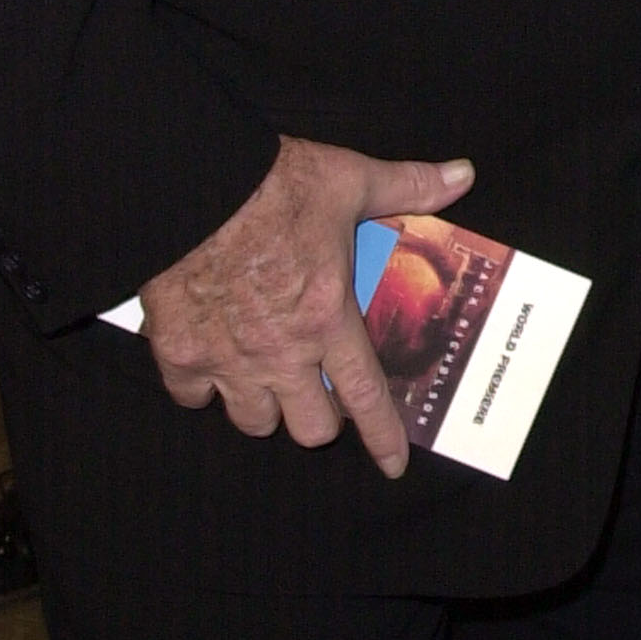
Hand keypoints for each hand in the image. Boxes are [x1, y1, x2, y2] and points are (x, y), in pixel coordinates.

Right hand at [141, 136, 475, 478]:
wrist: (191, 183)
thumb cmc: (272, 184)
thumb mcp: (349, 179)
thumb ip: (407, 186)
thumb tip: (461, 175)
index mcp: (327, 318)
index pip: (365, 397)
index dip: (384, 437)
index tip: (393, 464)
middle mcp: (281, 353)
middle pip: (309, 428)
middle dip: (319, 418)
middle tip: (318, 390)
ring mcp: (227, 359)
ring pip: (253, 421)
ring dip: (264, 406)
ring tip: (266, 377)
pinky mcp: (179, 352)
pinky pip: (192, 397)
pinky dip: (201, 386)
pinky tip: (209, 361)